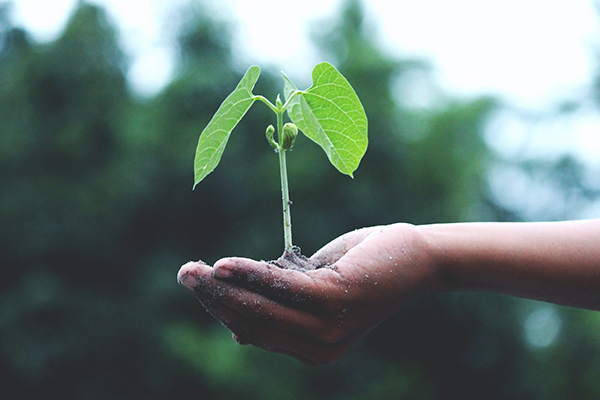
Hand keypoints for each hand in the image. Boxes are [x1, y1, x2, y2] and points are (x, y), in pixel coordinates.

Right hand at [177, 223, 437, 364]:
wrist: (414, 257)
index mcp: (312, 349)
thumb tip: (236, 328)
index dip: (222, 309)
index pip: (255, 331)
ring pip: (262, 307)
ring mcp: (329, 328)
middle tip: (184, 274)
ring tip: (194, 270)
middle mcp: (319, 348)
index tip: (198, 285)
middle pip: (252, 322)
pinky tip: (225, 264)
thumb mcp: (314, 289)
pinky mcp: (336, 300)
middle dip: (214, 298)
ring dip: (224, 287)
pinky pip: (283, 287)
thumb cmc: (361, 268)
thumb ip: (281, 306)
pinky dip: (252, 274)